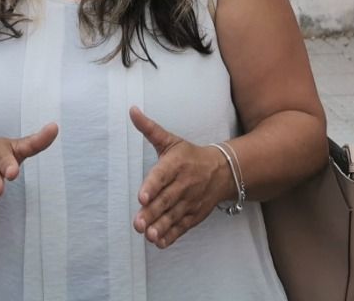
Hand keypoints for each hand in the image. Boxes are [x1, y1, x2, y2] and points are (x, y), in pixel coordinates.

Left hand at [130, 107, 230, 249]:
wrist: (222, 170)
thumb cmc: (189, 155)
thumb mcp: (171, 140)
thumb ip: (149, 129)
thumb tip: (132, 110)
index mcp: (176, 163)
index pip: (162, 175)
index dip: (152, 186)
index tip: (141, 197)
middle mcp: (184, 183)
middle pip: (166, 200)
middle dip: (152, 212)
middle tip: (137, 223)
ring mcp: (190, 201)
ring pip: (174, 215)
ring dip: (161, 226)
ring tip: (148, 235)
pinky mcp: (195, 214)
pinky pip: (183, 226)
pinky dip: (172, 235)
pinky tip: (160, 242)